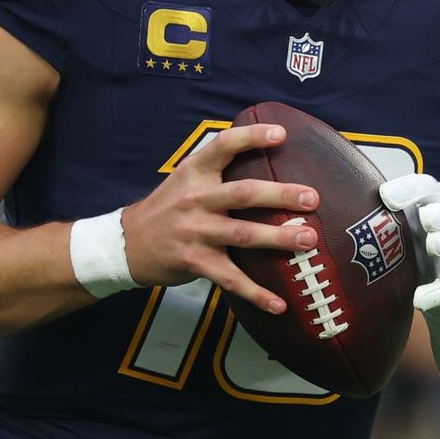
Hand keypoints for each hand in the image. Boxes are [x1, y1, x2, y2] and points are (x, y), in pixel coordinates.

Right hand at [120, 122, 318, 314]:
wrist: (127, 244)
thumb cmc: (167, 208)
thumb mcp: (185, 178)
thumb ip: (216, 167)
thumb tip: (260, 152)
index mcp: (195, 172)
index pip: (224, 146)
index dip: (252, 136)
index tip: (281, 135)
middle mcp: (196, 199)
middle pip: (244, 193)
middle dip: (281, 195)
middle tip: (312, 198)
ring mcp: (196, 232)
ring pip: (243, 235)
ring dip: (278, 237)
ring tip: (308, 240)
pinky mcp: (195, 262)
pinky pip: (231, 279)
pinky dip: (257, 294)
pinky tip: (279, 304)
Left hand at [378, 173, 439, 312]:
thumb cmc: (419, 243)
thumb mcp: (405, 225)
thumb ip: (386, 216)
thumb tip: (351, 208)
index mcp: (436, 201)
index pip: (426, 187)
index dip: (408, 189)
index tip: (386, 196)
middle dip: (439, 214)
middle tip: (426, 219)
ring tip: (433, 247)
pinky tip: (421, 299)